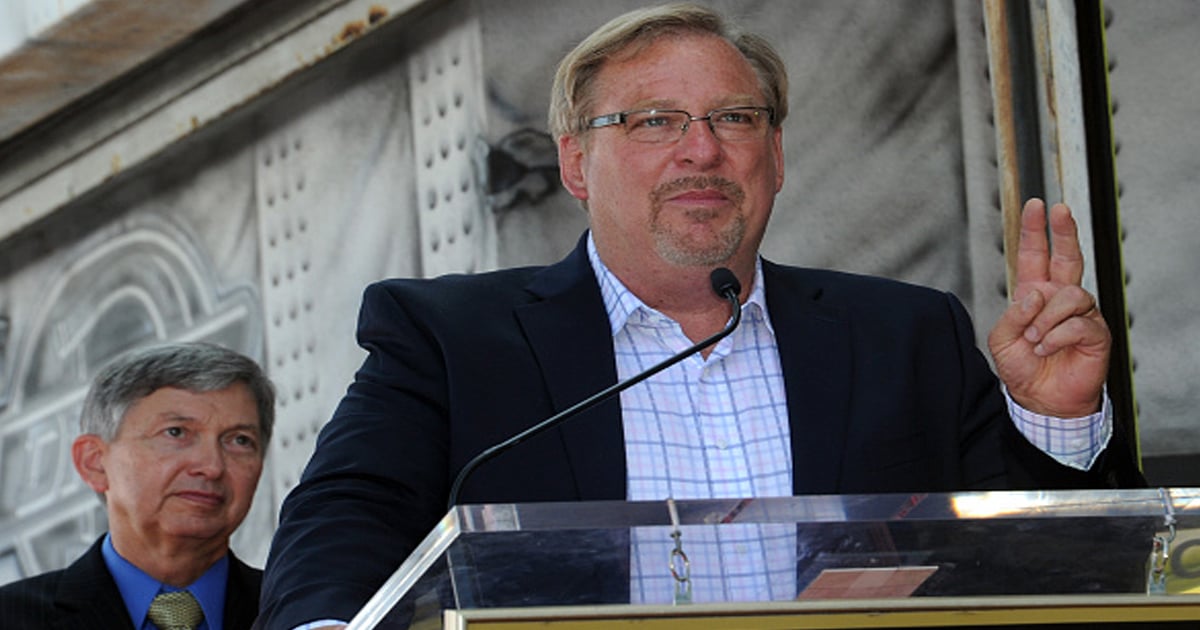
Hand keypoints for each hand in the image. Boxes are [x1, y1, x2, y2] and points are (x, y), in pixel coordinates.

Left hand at [987, 198, 1110, 416]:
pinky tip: (1048, 348)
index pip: (1034, 257)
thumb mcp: (1001, 340)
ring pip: (1069, 295)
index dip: (1034, 232)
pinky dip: (1056, 336)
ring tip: (1036, 339)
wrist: (1041, 399)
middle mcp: (1059, 298)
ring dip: (1046, 319)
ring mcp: (1080, 313)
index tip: (1035, 205)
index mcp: (1035, 294)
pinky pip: (1077, 322)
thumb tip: (1034, 294)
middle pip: (1067, 257)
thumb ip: (1011, 315)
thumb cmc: (1022, 368)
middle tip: (1059, 209)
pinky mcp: (1095, 332)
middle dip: (1063, 231)